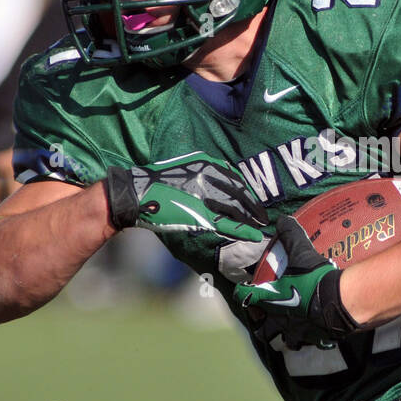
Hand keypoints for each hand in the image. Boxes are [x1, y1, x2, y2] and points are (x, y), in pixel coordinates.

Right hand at [141, 153, 269, 229]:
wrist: (137, 192)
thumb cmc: (159, 183)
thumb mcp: (185, 169)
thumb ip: (204, 174)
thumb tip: (222, 185)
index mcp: (205, 164)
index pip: (236, 179)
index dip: (248, 193)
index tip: (255, 203)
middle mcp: (208, 177)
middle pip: (239, 194)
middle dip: (253, 207)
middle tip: (263, 217)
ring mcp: (203, 196)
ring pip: (236, 209)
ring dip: (251, 220)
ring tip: (261, 227)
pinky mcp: (198, 215)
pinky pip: (227, 224)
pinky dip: (243, 231)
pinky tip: (254, 236)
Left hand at [233, 216, 360, 349]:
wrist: (338, 303)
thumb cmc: (312, 279)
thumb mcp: (301, 252)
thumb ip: (291, 234)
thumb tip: (283, 219)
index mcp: (270, 299)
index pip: (245, 297)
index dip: (241, 294)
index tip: (241, 291)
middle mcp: (279, 320)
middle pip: (262, 331)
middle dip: (262, 326)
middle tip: (266, 319)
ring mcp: (296, 333)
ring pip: (285, 341)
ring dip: (286, 336)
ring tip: (292, 329)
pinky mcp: (314, 339)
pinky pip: (310, 342)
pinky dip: (311, 338)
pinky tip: (316, 332)